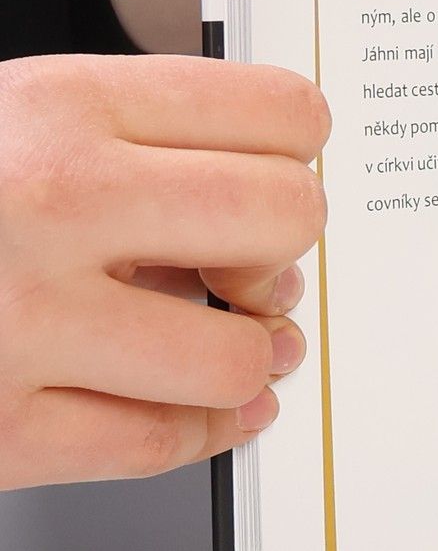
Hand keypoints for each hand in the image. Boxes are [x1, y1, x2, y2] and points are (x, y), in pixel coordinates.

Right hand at [0, 56, 329, 488]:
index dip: (295, 150)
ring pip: (238, 354)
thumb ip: (122, 139)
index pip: (276, 112)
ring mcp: (22, 324)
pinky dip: (206, 429)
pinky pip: (161, 443)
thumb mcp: (3, 117)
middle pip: (285, 222)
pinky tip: (207, 406)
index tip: (279, 171)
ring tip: (230, 339)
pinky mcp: (0, 430)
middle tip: (254, 262)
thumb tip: (263, 183)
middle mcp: (47, 204)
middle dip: (284, 249)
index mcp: (53, 107)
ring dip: (249, 356)